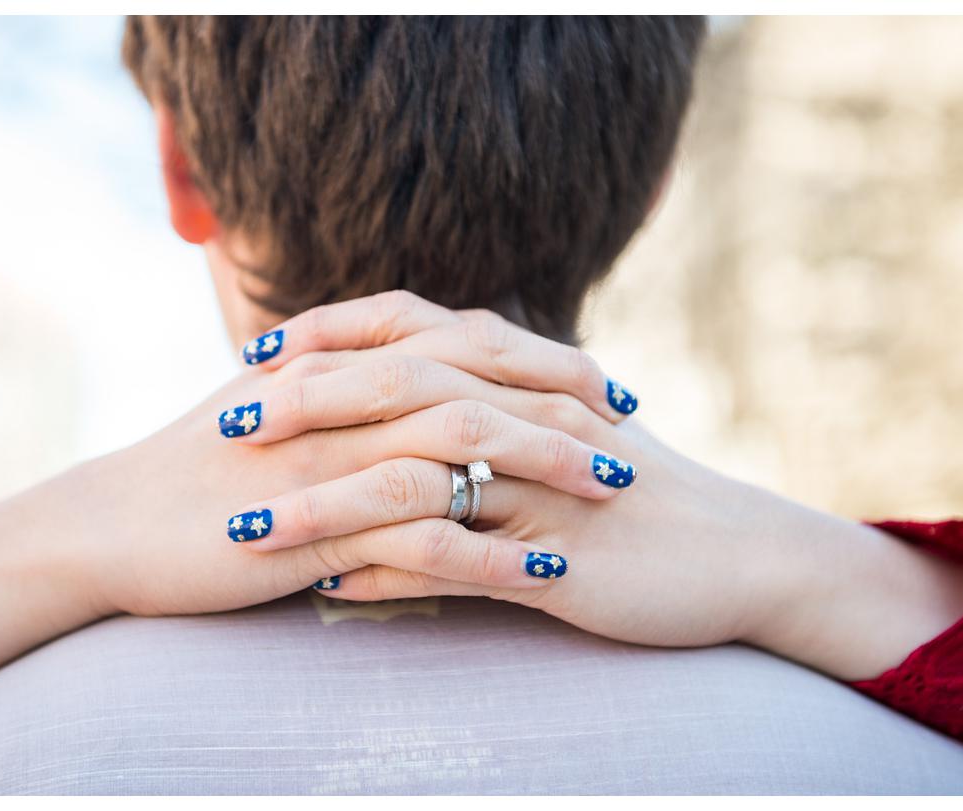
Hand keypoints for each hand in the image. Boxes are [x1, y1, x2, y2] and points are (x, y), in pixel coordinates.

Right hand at [0, 336, 636, 690]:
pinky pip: (419, 533)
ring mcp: (322, 459)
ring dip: (543, 469)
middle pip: (471, 380)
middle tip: (629, 430)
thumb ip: (330, 394)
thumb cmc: (182, 481)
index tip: (599, 383)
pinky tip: (541, 573)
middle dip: (559, 403)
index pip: (451, 340)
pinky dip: (488, 551)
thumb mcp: (261, 416)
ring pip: (459, 446)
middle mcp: (331, 398)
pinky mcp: (311, 526)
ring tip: (610, 495)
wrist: (104, 529)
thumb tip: (396, 391)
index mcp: (325, 365)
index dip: (532, 357)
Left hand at [243, 293, 962, 680]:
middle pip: (399, 389)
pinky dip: (389, 574)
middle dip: (304, 407)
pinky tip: (330, 588)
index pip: (406, 329)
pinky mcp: (558, 558)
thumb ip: (474, 399)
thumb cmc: (623, 493)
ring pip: (418, 479)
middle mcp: (527, 416)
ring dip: (326, 503)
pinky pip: (460, 564)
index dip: (325, 338)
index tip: (250, 357)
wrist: (737, 555)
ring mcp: (543, 488)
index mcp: (520, 375)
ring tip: (252, 529)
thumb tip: (381, 384)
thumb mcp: (549, 430)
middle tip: (225, 427)